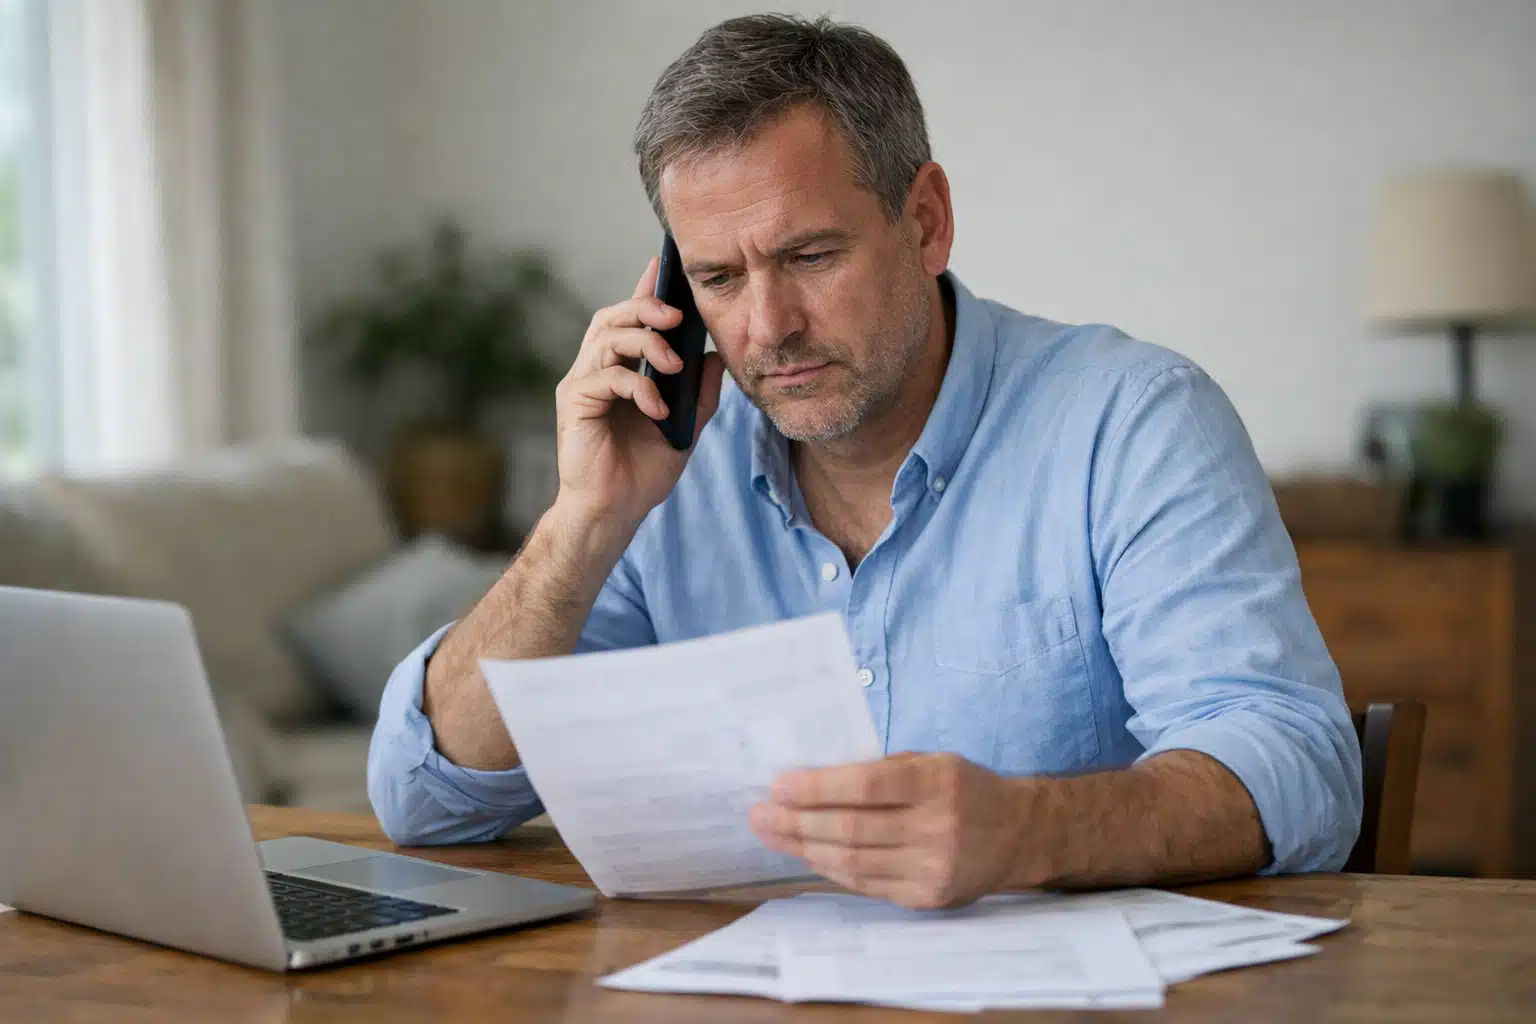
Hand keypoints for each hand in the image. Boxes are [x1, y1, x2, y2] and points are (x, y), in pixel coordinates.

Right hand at [552, 256, 724, 535]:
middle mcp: (595, 369)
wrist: (613, 513)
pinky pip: (605, 377)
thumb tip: (716, 358)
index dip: (645, 289)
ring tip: (673, 363)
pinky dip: (637, 386)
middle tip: (677, 315)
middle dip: (645, 307)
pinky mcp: (575, 402)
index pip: (631, 318)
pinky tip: (657, 408)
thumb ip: (700, 394)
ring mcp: (582, 384)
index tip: (664, 263)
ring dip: (645, 342)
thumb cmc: (642, 472)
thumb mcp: (685, 428)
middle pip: (613, 315)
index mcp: (620, 370)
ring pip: (607, 337)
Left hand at [749, 752, 1036, 909]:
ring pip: (852, 862)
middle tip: (760, 814)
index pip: (866, 787)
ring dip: (804, 848)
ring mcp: (933, 868)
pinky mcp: (927, 898)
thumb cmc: (964, 788)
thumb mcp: (931, 761)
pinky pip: (866, 884)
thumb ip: (880, 771)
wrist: (1018, 833)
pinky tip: (807, 855)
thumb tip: (810, 781)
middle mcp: (937, 827)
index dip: (817, 788)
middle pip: (851, 829)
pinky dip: (831, 869)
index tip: (779, 785)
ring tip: (772, 834)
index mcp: (937, 782)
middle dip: (797, 822)